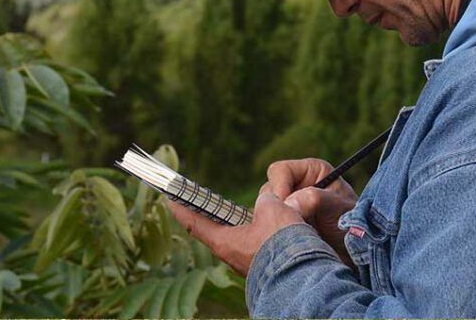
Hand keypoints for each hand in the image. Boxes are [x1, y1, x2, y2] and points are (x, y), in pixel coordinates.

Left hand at [167, 186, 302, 276]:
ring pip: (244, 238)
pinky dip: (266, 233)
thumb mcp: (272, 209)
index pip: (195, 223)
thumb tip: (267, 201)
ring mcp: (249, 264)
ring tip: (264, 209)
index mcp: (224, 242)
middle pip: (218, 231)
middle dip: (216, 215)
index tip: (171, 198)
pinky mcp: (267, 269)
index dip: (182, 208)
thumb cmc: (282, 242)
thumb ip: (265, 201)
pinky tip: (280, 227)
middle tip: (211, 203)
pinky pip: (262, 246)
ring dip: (249, 223)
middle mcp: (232, 256)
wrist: (304, 277)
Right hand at [262, 158, 358, 266]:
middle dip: (275, 209)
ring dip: (275, 225)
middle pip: (268, 191)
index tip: (285, 208)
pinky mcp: (284, 228)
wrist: (359, 258)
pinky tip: (286, 247)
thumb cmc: (355, 227)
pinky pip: (267, 229)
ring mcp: (289, 209)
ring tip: (294, 239)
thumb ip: (315, 200)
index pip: (280, 171)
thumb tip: (289, 204)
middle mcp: (297, 188)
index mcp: (311, 172)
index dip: (278, 188)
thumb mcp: (339, 209)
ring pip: (265, 212)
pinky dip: (272, 237)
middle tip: (289, 228)